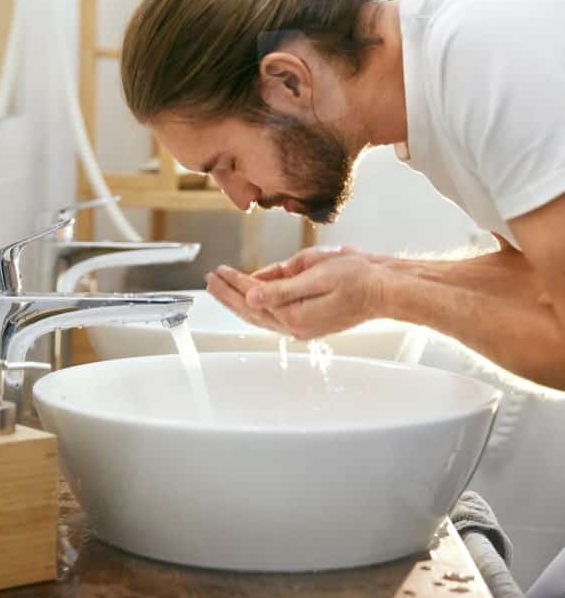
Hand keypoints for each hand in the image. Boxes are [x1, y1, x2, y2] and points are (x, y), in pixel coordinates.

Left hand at [206, 247, 385, 339]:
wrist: (386, 289)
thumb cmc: (358, 277)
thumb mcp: (317, 274)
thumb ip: (282, 286)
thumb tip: (252, 295)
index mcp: (294, 314)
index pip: (254, 295)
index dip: (234, 282)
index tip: (218, 271)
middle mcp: (296, 325)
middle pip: (252, 310)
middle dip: (228, 295)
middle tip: (210, 281)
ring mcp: (303, 326)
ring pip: (261, 314)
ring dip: (240, 301)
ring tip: (222, 288)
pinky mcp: (310, 321)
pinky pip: (275, 314)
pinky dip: (259, 305)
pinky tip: (253, 295)